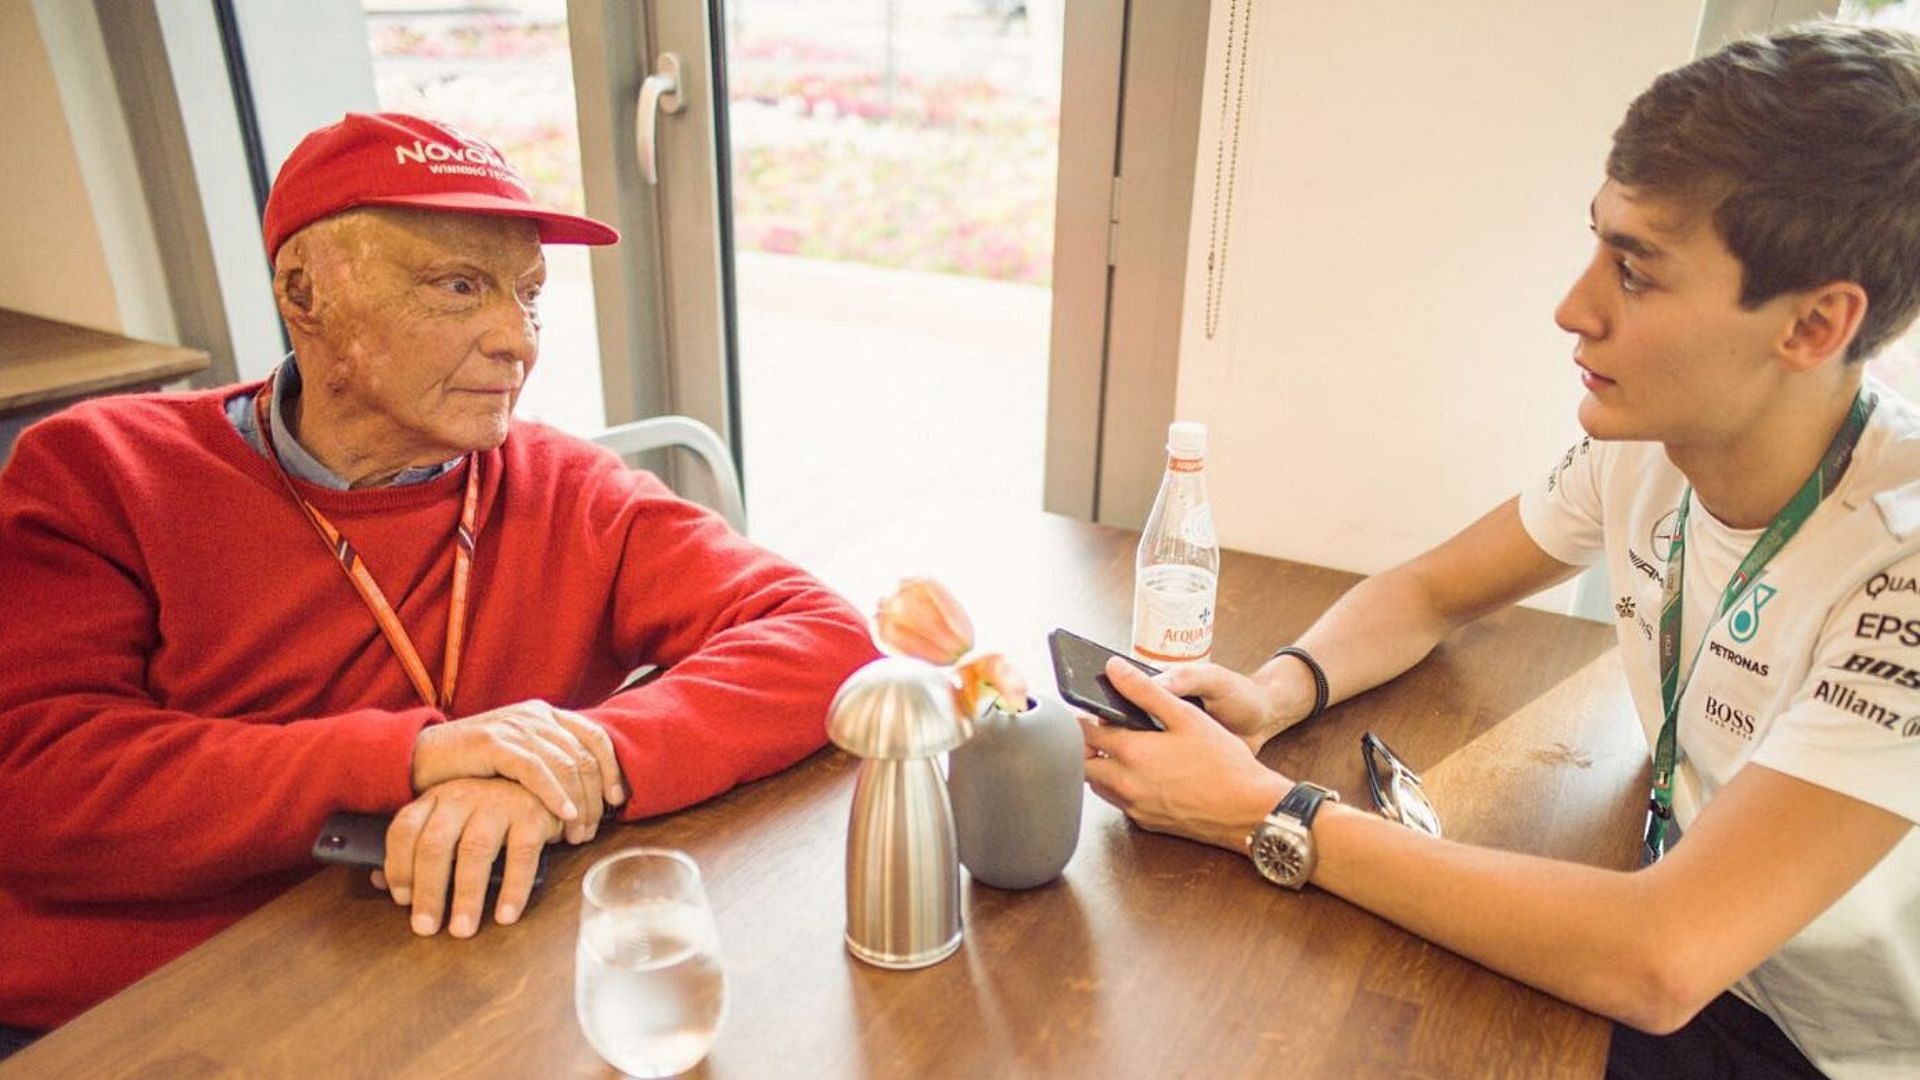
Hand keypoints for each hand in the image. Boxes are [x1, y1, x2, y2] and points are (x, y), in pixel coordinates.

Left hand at [372, 778, 563, 937]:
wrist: (547, 784)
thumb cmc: (490, 812)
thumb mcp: (451, 821)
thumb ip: (418, 848)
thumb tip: (379, 883)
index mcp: (438, 797)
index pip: (405, 828)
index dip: (398, 866)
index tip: (401, 900)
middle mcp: (464, 795)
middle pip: (436, 844)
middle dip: (429, 891)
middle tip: (426, 927)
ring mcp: (499, 803)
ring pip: (475, 851)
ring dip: (468, 895)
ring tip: (463, 929)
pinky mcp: (532, 814)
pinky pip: (521, 855)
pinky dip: (513, 888)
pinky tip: (505, 914)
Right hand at [412, 700, 625, 843]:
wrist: (420, 757)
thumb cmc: (471, 766)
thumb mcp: (516, 759)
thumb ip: (547, 764)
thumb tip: (585, 794)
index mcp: (545, 715)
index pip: (595, 737)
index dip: (611, 770)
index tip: (617, 801)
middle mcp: (535, 716)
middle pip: (584, 755)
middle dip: (594, 797)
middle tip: (591, 831)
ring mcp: (515, 726)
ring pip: (566, 764)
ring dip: (578, 803)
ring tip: (577, 833)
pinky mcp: (495, 742)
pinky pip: (536, 770)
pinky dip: (555, 794)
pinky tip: (563, 816)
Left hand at [1081, 658, 1289, 850]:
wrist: (1249, 810)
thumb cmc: (1224, 763)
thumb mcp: (1186, 716)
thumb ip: (1145, 692)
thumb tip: (1114, 670)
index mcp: (1132, 753)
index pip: (1084, 733)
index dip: (1081, 718)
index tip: (1085, 710)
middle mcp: (1126, 784)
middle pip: (1082, 763)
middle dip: (1084, 746)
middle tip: (1100, 731)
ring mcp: (1134, 807)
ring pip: (1097, 785)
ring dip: (1099, 767)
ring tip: (1120, 750)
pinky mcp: (1146, 823)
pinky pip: (1118, 802)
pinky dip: (1118, 786)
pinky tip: (1140, 774)